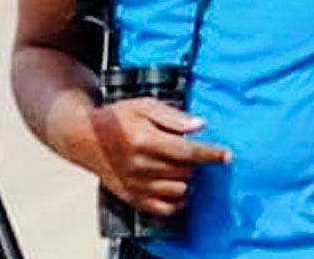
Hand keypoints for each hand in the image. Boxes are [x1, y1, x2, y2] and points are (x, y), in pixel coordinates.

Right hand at [87, 97, 230, 216]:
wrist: (86, 138)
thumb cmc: (118, 118)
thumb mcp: (145, 106)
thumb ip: (173, 116)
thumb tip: (200, 125)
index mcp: (145, 141)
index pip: (187, 152)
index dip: (211, 154)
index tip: (227, 155)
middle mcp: (140, 166)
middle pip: (185, 171)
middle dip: (195, 161)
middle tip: (189, 150)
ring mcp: (136, 185)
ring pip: (178, 190)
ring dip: (186, 179)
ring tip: (179, 166)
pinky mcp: (132, 197)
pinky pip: (164, 208)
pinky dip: (176, 200)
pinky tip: (176, 187)